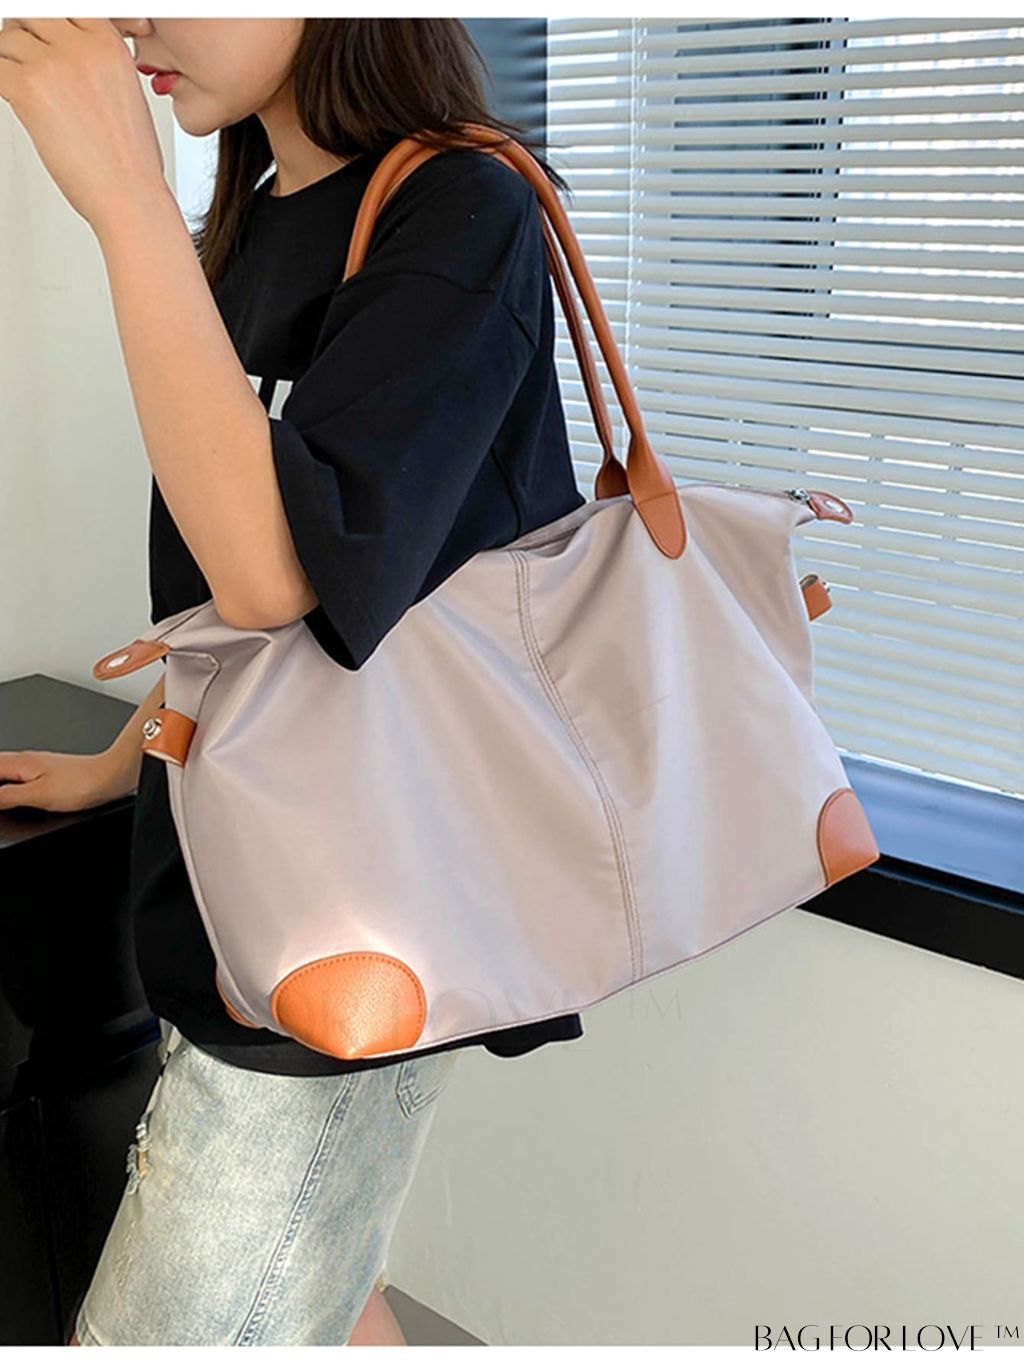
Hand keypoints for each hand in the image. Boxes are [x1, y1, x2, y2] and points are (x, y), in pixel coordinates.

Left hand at [0, 18, 165, 227]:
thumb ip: (96, 63)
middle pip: (31, 15)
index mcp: (109, 44)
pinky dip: (1, 86)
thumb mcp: (127, 95)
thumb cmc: (131, 162)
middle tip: (27, 64)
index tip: (45, 42)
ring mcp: (53, 64)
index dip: (51, 24)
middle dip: (25, 38)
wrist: (130, 195)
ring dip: (10, 65)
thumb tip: (65, 56)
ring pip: (7, 41)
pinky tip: (15, 103)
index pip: (65, 9)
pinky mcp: (28, 88)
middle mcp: (82, 47)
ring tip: (26, 94)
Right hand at [0, 747, 137, 813]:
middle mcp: (29, 760)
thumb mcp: (38, 795)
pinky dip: (12, 782)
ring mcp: (41, 765)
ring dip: (1, 778)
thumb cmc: (82, 784)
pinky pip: (22, 775)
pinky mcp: (52, 772)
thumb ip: (8, 796)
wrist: (112, 777)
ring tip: (1, 795)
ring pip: (9, 769)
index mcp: (21, 763)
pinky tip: (15, 791)